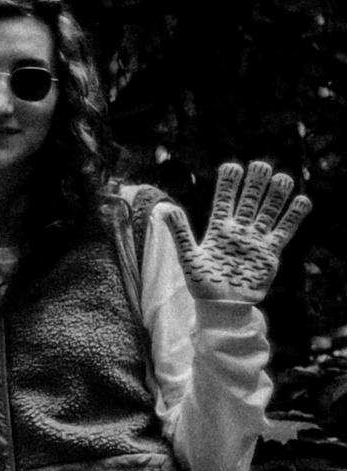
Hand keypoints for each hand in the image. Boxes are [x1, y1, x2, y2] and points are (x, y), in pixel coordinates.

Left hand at [173, 161, 315, 303]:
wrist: (222, 305)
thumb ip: (181, 233)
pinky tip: (302, 200)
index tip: (232, 167)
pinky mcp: (270, 252)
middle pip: (249, 202)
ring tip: (282, 178)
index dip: (229, 185)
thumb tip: (166, 209)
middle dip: (255, 184)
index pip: (225, 201)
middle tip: (261, 165)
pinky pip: (284, 231)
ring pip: (268, 212)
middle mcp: (239, 231)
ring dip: (275, 196)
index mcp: (218, 230)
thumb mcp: (188, 257)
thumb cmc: (203, 283)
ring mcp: (255, 240)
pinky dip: (293, 217)